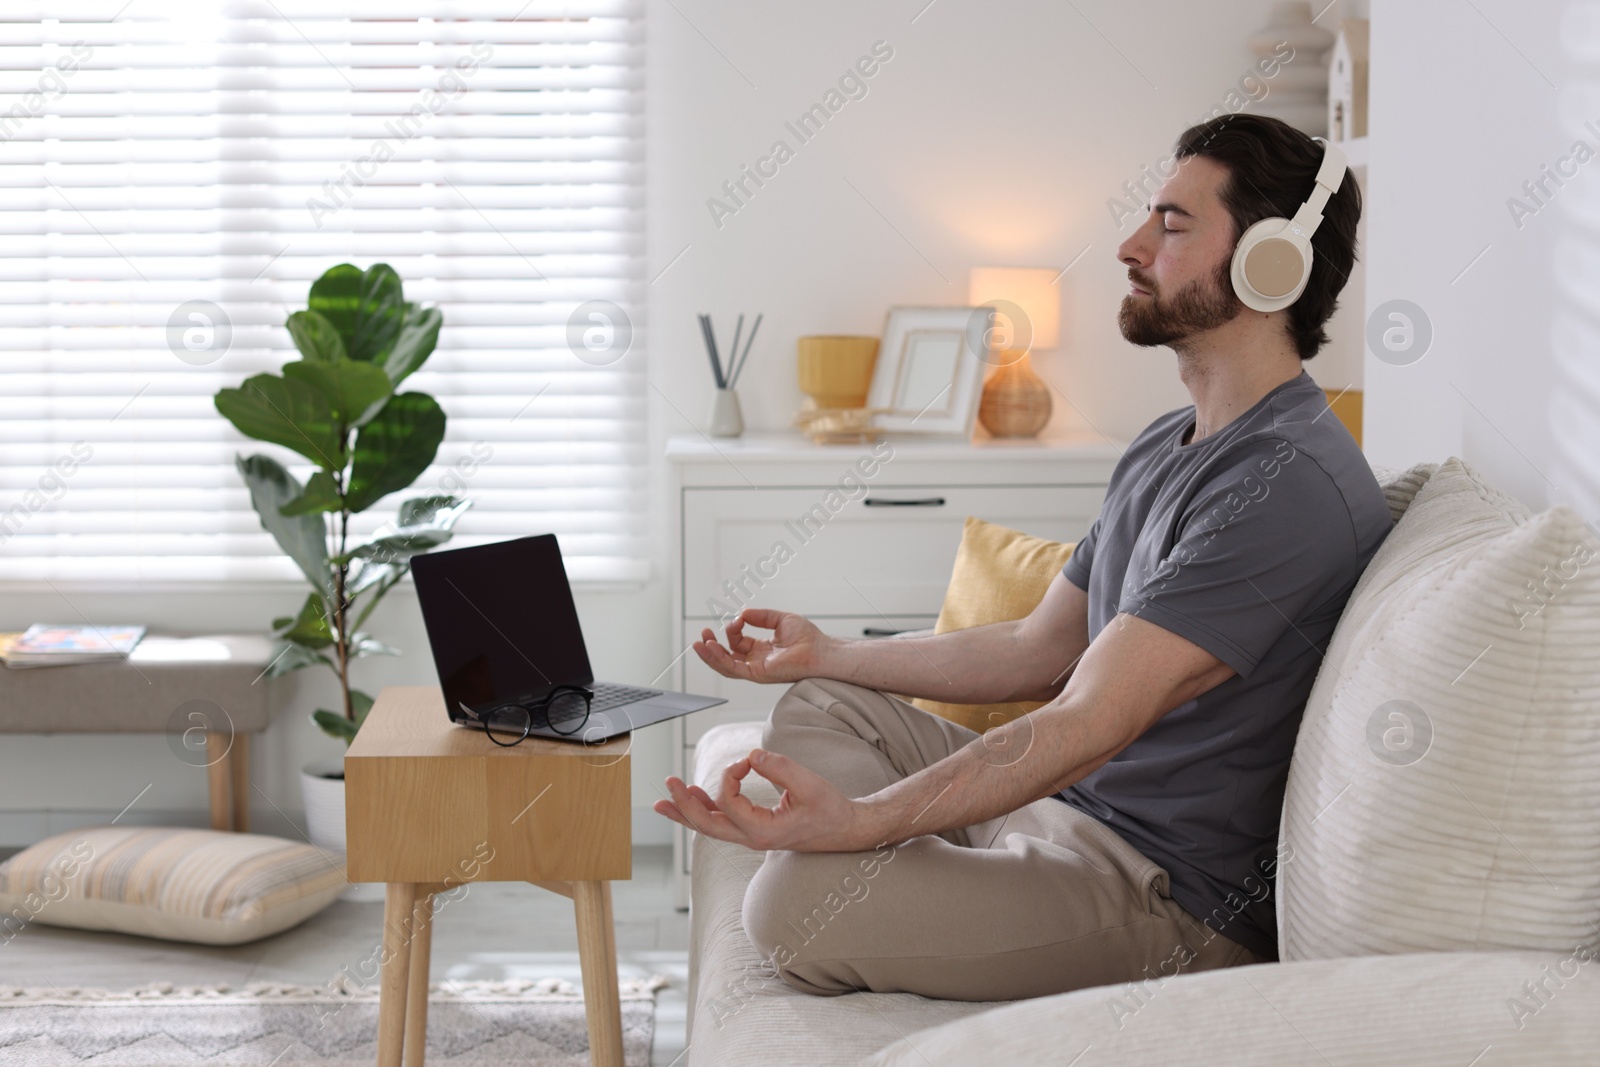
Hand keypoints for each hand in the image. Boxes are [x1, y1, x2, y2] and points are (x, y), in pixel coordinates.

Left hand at [653, 748, 877, 851]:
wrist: (844, 830)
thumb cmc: (830, 810)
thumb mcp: (810, 785)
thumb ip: (780, 768)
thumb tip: (752, 756)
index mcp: (764, 832)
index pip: (730, 803)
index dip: (731, 775)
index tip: (747, 761)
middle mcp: (752, 839)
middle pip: (707, 825)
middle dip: (684, 805)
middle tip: (669, 783)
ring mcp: (750, 837)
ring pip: (710, 827)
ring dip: (687, 812)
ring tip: (664, 800)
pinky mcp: (753, 829)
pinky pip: (722, 822)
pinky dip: (704, 810)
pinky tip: (693, 797)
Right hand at [693, 608, 828, 684]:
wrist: (819, 650)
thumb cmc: (808, 638)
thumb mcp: (781, 619)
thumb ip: (761, 616)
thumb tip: (742, 613)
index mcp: (762, 649)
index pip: (738, 642)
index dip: (733, 629)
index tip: (738, 619)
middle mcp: (757, 661)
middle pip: (727, 656)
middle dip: (713, 646)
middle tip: (704, 633)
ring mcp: (756, 669)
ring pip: (725, 666)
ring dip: (710, 655)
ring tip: (699, 643)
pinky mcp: (757, 674)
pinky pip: (733, 669)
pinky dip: (719, 659)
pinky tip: (710, 648)